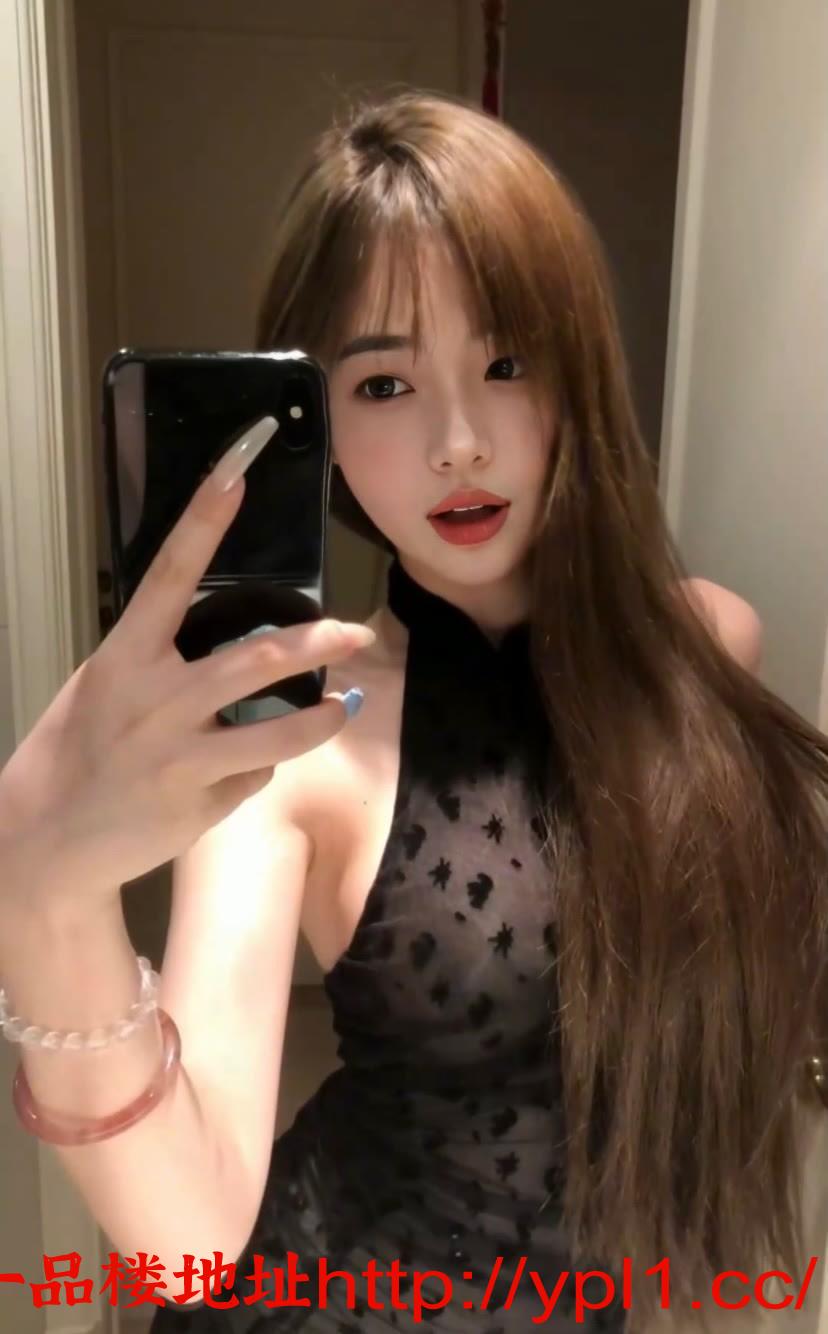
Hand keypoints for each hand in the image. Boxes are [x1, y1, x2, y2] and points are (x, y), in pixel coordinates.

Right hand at [0, 419, 372, 906]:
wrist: (47, 840)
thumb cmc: (78, 750)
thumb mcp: (105, 687)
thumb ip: (161, 660)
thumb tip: (234, 645)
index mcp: (124, 657)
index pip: (169, 572)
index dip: (204, 518)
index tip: (238, 468)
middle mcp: (155, 701)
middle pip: (256, 659)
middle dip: (316, 642)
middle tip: (357, 631)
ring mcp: (181, 757)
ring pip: (279, 731)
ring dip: (324, 718)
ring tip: (345, 704)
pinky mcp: (201, 804)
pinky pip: (254, 775)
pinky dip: (257, 768)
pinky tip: (234, 772)